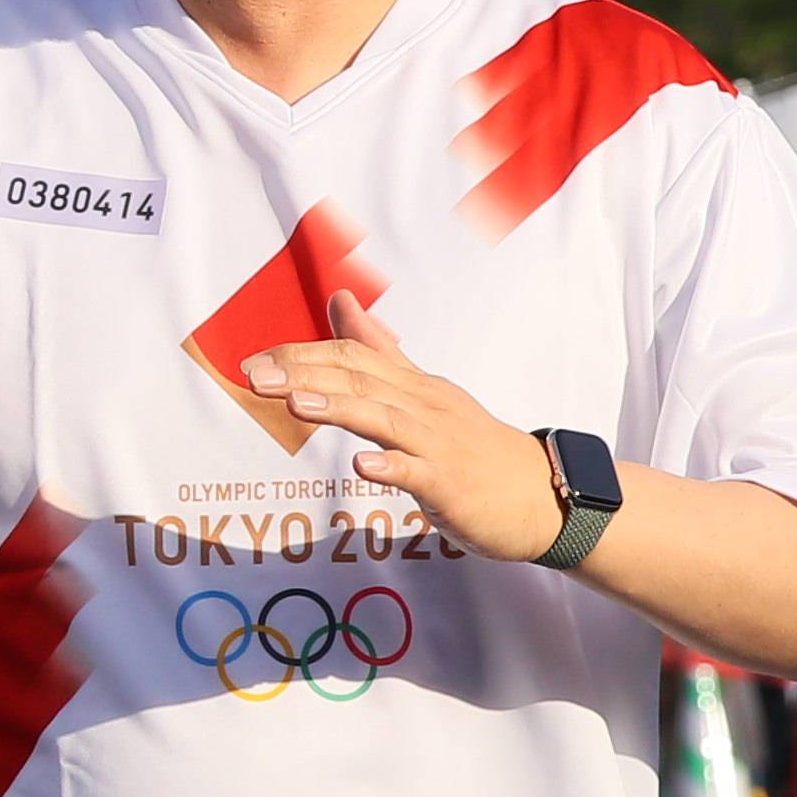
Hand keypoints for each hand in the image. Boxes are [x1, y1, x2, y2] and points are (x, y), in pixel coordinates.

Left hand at [239, 294, 564, 561]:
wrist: (542, 495)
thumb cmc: (472, 446)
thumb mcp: (423, 392)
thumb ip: (379, 350)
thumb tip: (340, 301)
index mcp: (414, 386)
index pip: (353, 357)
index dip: (303, 355)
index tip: (256, 361)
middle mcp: (424, 407)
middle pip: (361, 381)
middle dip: (304, 375)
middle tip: (254, 377)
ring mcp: (439, 445)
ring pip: (385, 419)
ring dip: (339, 408)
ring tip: (296, 403)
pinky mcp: (453, 485)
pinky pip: (420, 473)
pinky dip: (391, 467)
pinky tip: (362, 465)